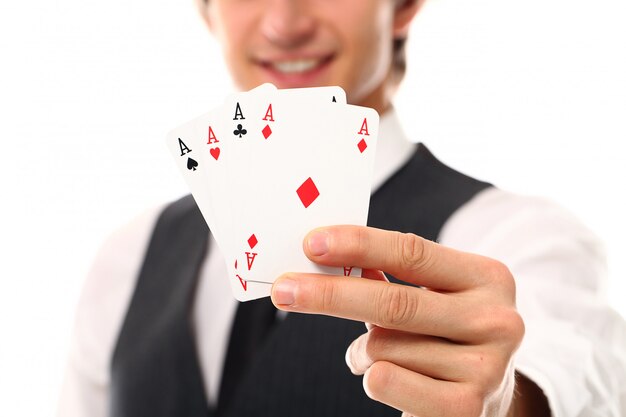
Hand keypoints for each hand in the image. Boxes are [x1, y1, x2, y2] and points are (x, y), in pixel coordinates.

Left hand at [270, 226, 524, 416]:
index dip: (358, 244)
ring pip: (382, 348)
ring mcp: (487, 367)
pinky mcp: (467, 407)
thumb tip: (324, 258)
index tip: (311, 242)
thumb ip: (391, 277)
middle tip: (284, 289)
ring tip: (381, 356)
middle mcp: (496, 320)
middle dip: (329, 294)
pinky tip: (394, 379)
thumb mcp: (433, 297)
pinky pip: (386, 380)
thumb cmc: (444, 335)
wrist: (489, 395)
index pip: (412, 253)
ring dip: (362, 351)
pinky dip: (373, 377)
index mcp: (487, 277)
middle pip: (393, 302)